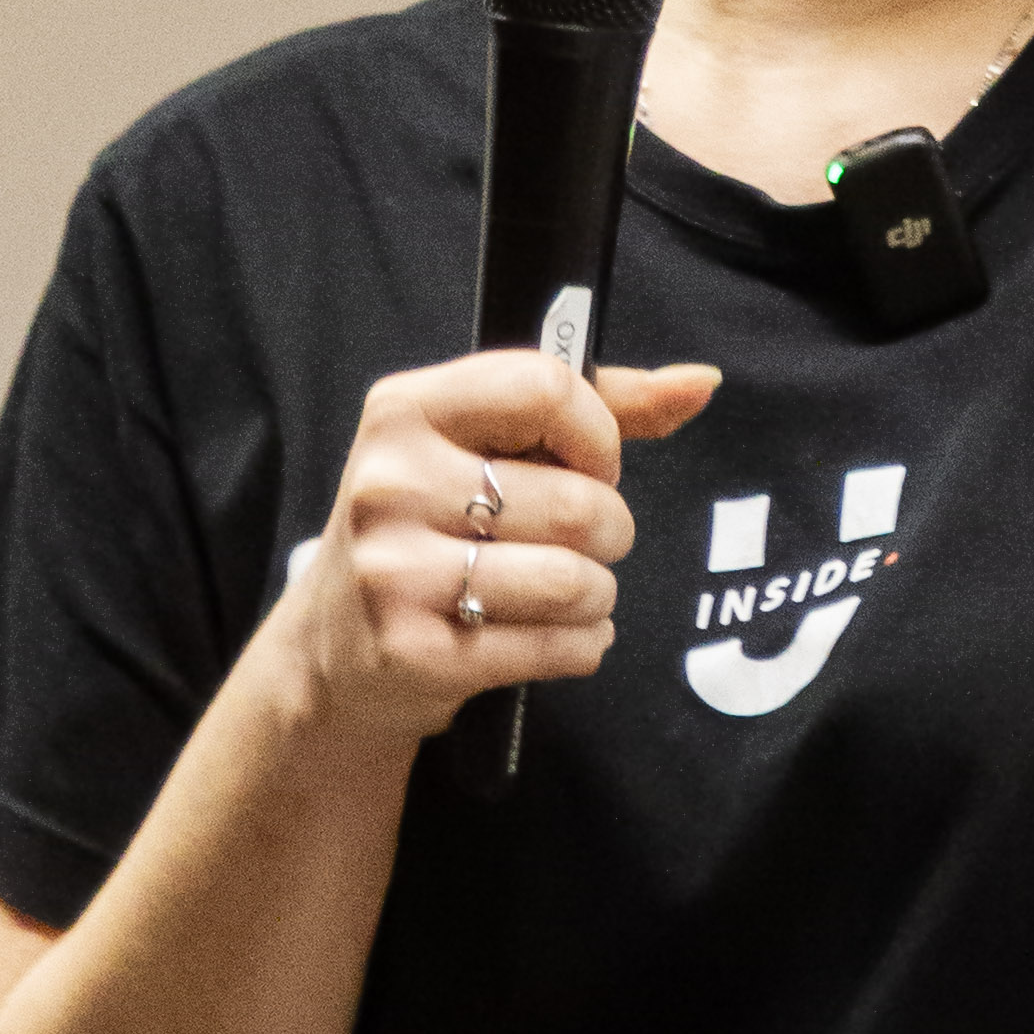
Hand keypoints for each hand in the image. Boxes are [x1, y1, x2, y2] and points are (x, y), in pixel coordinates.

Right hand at [275, 348, 718, 746]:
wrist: (332, 649)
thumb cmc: (431, 525)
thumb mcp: (483, 445)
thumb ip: (597, 405)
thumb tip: (700, 381)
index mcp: (405, 408)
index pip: (545, 388)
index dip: (598, 434)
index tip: (593, 465)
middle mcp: (389, 483)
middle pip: (576, 501)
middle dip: (610, 529)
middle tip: (584, 542)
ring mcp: (395, 571)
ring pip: (573, 580)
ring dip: (597, 594)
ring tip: (570, 592)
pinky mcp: (414, 652)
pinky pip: (556, 645)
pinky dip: (581, 644)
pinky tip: (557, 634)